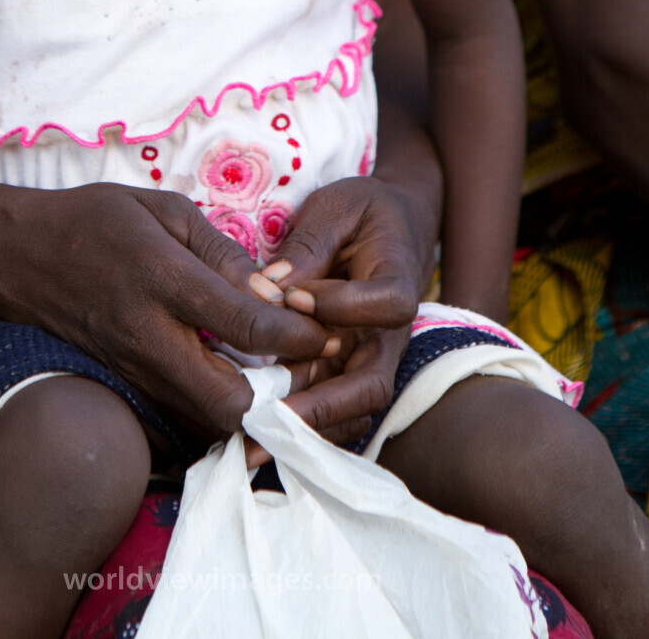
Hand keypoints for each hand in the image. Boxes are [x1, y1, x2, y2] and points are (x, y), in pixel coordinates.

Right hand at [0, 184, 339, 435]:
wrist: (22, 256)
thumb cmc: (98, 220)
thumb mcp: (165, 209)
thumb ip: (220, 250)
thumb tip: (271, 292)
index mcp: (163, 280)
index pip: (246, 327)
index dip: (298, 337)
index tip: (327, 331)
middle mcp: (151, 336)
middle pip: (229, 403)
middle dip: (281, 395)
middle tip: (310, 367)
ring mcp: (138, 369)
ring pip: (210, 421)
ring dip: (257, 406)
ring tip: (290, 374)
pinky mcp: (133, 384)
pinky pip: (189, 412)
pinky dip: (226, 405)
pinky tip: (247, 378)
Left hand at [253, 177, 427, 452]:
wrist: (391, 226)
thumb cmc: (362, 211)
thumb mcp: (337, 207)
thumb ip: (310, 244)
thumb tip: (273, 288)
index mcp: (398, 280)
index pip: (386, 305)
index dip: (343, 305)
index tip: (294, 296)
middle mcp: (389, 332)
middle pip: (372, 383)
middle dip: (321, 407)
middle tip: (267, 419)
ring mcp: (368, 357)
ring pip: (350, 408)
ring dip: (304, 428)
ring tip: (251, 441)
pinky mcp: (345, 368)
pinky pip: (330, 406)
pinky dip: (298, 424)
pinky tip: (254, 434)